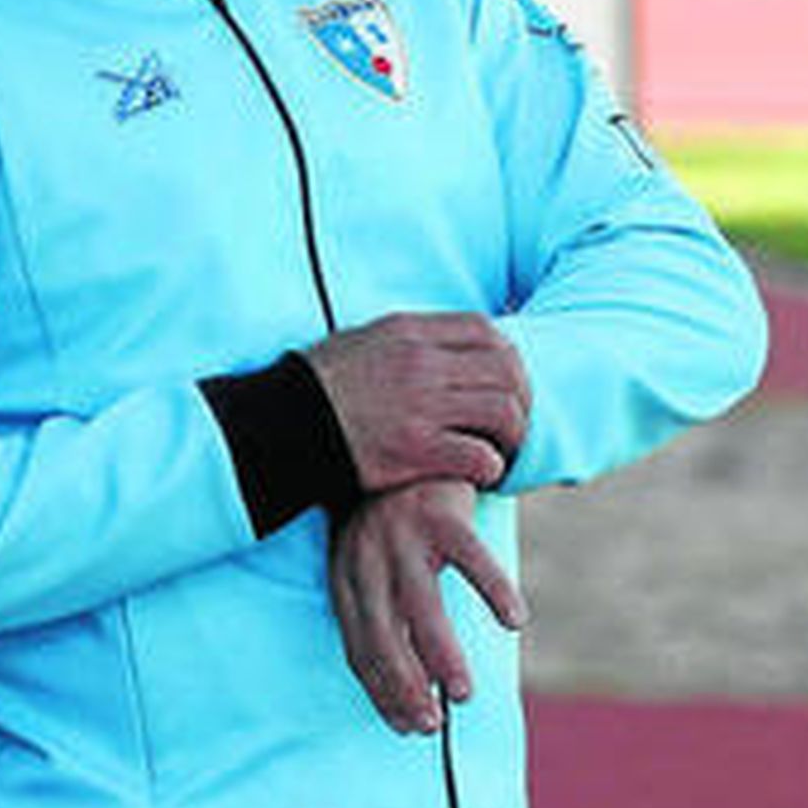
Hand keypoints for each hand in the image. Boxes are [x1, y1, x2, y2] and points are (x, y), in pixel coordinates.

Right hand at [303, 312, 529, 491]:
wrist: (285, 424)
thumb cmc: (324, 385)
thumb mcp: (366, 339)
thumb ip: (412, 339)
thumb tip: (454, 343)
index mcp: (411, 332)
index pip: (488, 332)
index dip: (509, 360)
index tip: (507, 385)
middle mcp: (422, 363)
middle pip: (506, 371)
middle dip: (522, 401)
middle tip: (513, 427)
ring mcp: (421, 406)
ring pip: (502, 413)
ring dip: (513, 438)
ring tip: (501, 453)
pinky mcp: (415, 450)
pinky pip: (479, 457)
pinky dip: (491, 468)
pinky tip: (480, 475)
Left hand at [329, 480, 526, 733]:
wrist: (414, 446)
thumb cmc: (397, 521)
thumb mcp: (373, 562)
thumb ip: (382, 614)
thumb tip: (406, 695)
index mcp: (346, 573)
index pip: (357, 645)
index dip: (382, 690)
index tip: (407, 726)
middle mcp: (366, 555)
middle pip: (380, 630)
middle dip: (404, 684)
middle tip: (431, 724)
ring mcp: (401, 532)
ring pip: (420, 604)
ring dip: (440, 654)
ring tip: (463, 693)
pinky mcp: (441, 513)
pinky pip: (472, 558)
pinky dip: (495, 590)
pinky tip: (514, 620)